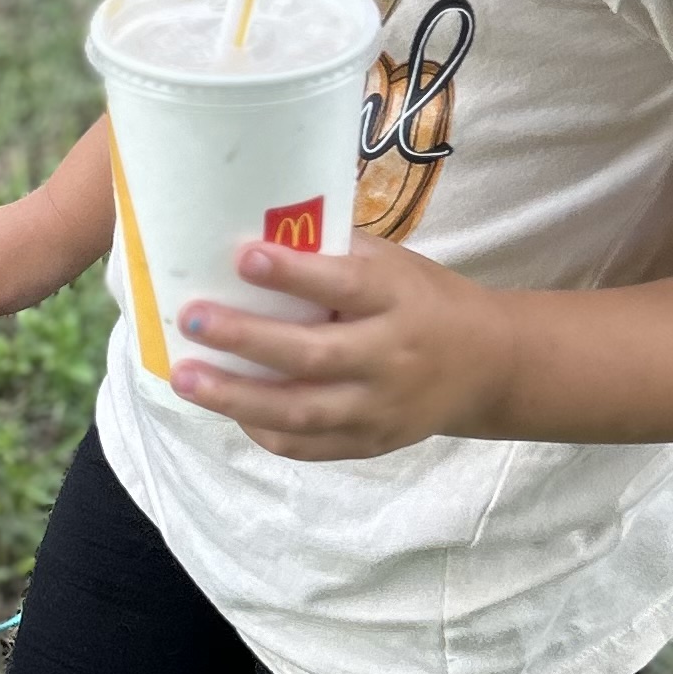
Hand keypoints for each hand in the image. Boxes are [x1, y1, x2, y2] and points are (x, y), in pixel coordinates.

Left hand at [169, 233, 507, 459]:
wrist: (487, 366)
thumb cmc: (422, 300)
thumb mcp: (394, 265)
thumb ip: (335, 254)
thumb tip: (253, 228)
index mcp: (400, 300)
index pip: (346, 286)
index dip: (294, 274)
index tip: (243, 257)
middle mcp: (392, 358)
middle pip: (314, 356)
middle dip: (246, 339)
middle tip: (192, 319)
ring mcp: (380, 408)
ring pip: (302, 411)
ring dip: (237, 397)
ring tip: (185, 378)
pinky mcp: (370, 442)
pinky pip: (308, 445)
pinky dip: (262, 430)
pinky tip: (226, 409)